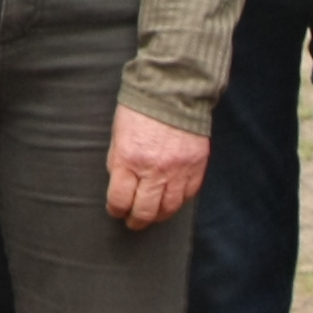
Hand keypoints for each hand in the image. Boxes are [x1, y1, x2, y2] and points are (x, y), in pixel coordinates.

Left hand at [106, 105, 210, 227]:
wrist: (173, 90)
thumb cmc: (140, 109)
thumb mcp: (118, 134)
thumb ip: (118, 162)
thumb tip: (119, 185)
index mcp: (129, 159)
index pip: (120, 200)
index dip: (116, 210)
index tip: (116, 210)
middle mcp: (154, 169)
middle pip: (145, 211)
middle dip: (135, 221)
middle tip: (132, 222)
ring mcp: (178, 170)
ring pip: (168, 208)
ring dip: (157, 215)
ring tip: (151, 215)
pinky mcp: (196, 166)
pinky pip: (188, 195)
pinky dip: (178, 201)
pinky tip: (170, 200)